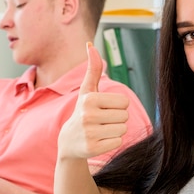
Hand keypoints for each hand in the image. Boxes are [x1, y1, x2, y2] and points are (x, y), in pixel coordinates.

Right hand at [58, 43, 129, 159]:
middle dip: (117, 119)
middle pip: (125, 116)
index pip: (124, 102)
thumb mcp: (87, 90)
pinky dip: (112, 142)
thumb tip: (91, 45)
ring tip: (100, 130)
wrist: (68, 141)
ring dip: (115, 130)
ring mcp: (89, 133)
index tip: (104, 109)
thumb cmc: (83, 111)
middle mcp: (88, 115)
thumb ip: (92, 69)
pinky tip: (99, 140)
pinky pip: (118, 142)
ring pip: (122, 129)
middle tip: (102, 121)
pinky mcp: (92, 148)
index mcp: (89, 99)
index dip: (117, 106)